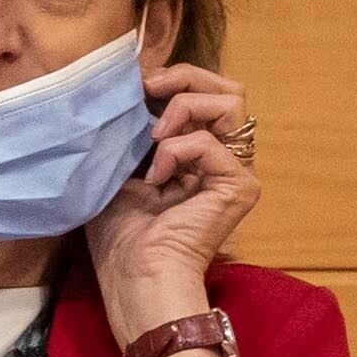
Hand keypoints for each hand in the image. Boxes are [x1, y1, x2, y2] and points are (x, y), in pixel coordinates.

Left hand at [86, 63, 261, 330]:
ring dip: (183, 107)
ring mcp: (235, 171)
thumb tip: (126, 91)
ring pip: (231, 102)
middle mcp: (222, 159)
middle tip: (148, 89)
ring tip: (153, 137)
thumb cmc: (121, 238)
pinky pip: (210, 142)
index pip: (203, 95)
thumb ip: (130, 134)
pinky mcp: (240, 186)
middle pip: (228, 89)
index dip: (172, 79)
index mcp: (196, 154)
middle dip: (185, 77)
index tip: (134, 84)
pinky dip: (176, 151)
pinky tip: (155, 179)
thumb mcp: (116, 172)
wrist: (136, 279)